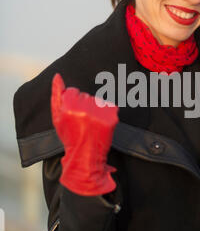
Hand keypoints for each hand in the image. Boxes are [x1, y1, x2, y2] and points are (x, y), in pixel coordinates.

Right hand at [51, 73, 118, 195]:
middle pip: (86, 96)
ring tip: (91, 125)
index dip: (73, 104)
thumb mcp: (57, 117)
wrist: (85, 155)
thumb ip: (56, 95)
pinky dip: (106, 114)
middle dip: (84, 106)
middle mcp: (85, 107)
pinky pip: (110, 107)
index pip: (74, 92)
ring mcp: (99, 112)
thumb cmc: (69, 136)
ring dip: (95, 110)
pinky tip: (100, 125)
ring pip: (98, 101)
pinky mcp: (112, 117)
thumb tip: (57, 76)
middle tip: (82, 123)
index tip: (73, 117)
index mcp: (69, 106)